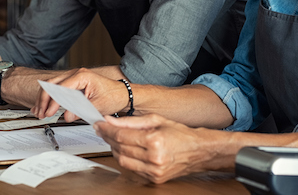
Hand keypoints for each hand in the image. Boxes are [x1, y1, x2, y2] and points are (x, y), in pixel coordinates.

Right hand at [32, 68, 127, 121]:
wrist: (122, 94)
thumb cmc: (114, 96)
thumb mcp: (97, 105)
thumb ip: (80, 110)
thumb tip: (66, 116)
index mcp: (82, 76)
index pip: (61, 88)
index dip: (53, 102)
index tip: (49, 113)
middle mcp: (76, 74)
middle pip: (51, 84)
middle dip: (44, 100)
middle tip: (41, 113)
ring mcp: (73, 78)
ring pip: (51, 86)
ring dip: (44, 99)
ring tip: (39, 112)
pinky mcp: (73, 84)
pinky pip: (56, 88)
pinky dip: (49, 97)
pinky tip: (42, 106)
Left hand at [94, 114, 230, 183]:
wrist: (198, 151)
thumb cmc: (180, 133)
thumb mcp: (156, 120)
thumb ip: (131, 121)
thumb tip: (110, 120)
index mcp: (155, 140)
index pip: (121, 135)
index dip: (107, 129)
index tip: (99, 124)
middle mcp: (154, 158)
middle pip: (120, 148)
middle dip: (108, 138)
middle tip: (103, 130)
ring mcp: (154, 171)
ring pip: (123, 161)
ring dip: (115, 149)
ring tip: (114, 139)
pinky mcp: (154, 179)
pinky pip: (132, 169)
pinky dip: (126, 159)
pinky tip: (125, 150)